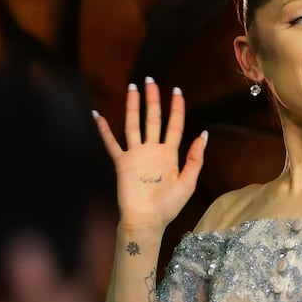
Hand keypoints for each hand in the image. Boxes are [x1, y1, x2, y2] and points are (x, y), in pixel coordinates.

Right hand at [92, 77, 206, 230]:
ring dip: (132, 106)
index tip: (177, 91)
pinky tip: (98, 115)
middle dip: (153, 100)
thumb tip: (203, 134)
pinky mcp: (122, 163)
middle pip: (153, 119)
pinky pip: (111, 143)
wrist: (147, 220)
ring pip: (133, 124)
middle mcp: (152, 150)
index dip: (176, 108)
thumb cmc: (169, 205)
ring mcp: (136, 155)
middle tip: (151, 80)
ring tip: (132, 87)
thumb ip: (195, 158)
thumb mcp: (188, 181)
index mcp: (170, 154)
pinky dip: (104, 130)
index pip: (174, 125)